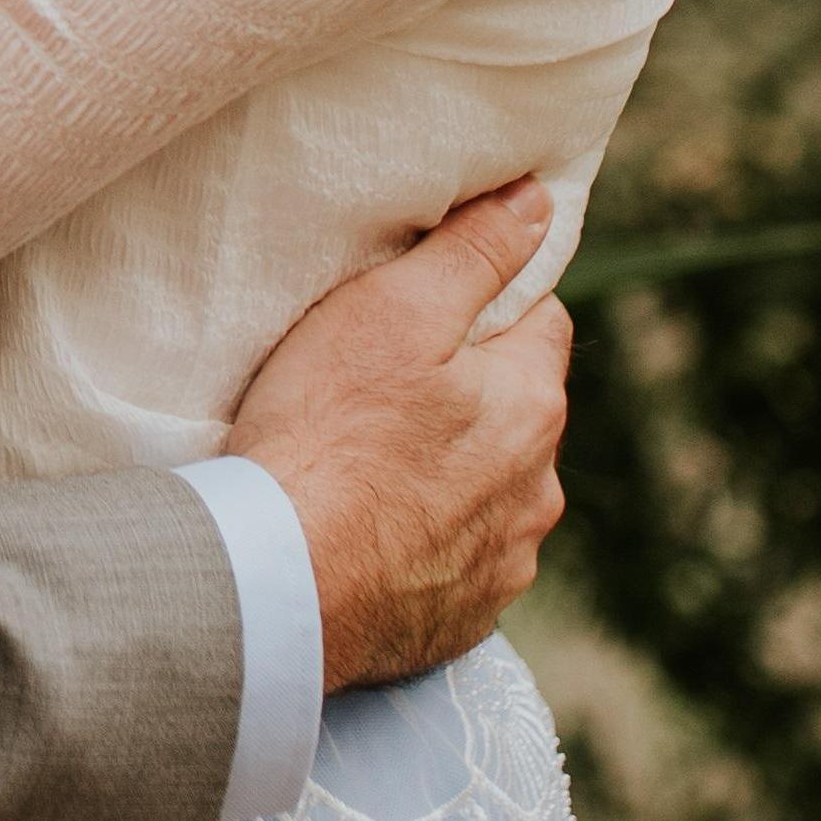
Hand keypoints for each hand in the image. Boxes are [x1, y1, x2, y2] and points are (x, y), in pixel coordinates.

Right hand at [225, 179, 572, 691]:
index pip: (540, 319)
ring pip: (489, 488)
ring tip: (366, 461)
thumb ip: (473, 252)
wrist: (281, 583)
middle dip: (466, 390)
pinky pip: (455, 559)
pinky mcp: (463, 617)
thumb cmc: (327, 433)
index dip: (484, 301)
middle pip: (513, 408)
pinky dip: (423, 539)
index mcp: (531, 403)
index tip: (423, 308)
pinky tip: (366, 528)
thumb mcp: (391, 310)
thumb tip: (538, 203)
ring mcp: (504, 561)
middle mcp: (538, 488)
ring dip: (447, 471)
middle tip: (378, 383)